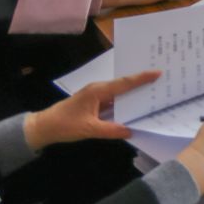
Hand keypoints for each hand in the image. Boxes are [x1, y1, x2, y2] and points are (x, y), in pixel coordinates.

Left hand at [25, 70, 161, 148]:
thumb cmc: (65, 125)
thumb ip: (111, 130)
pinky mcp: (93, 104)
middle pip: (124, 85)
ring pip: (119, 94)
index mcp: (98, 91)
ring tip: (151, 94)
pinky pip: (112, 102)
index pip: (124, 83)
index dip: (142, 78)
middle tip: (160, 81)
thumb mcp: (89, 129)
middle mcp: (98, 90)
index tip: (158, 72)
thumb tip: (131, 131)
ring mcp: (95, 97)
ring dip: (133, 95)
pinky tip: (132, 109)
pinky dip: (123, 105)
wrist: (43, 127)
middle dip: (141, 83)